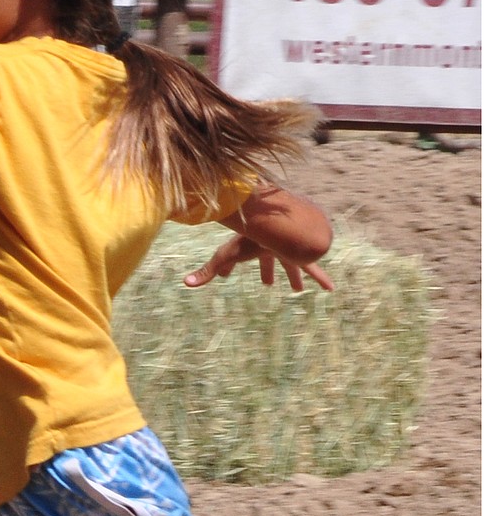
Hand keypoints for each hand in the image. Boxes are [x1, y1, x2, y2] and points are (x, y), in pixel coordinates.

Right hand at [183, 233, 333, 293]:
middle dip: (267, 273)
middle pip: (269, 262)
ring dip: (295, 277)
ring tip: (299, 290)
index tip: (224, 275)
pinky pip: (314, 269)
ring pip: (293, 266)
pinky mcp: (304, 257)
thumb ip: (209, 270)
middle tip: (267, 284)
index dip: (227, 269)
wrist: (283, 225)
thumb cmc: (252, 239)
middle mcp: (273, 248)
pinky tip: (330, 287)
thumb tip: (185, 283)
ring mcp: (290, 251)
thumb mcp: (227, 256)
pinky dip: (321, 279)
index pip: (237, 259)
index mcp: (254, 247)